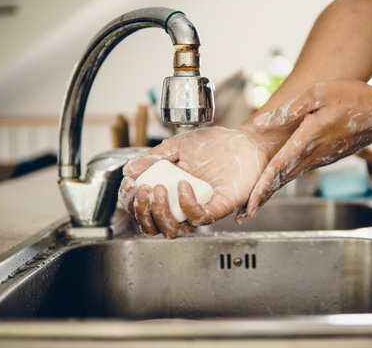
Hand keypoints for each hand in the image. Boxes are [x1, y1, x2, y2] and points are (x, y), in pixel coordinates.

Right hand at [118, 126, 269, 237]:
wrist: (243, 141)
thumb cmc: (213, 145)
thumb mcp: (178, 146)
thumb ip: (154, 157)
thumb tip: (129, 170)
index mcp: (170, 193)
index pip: (143, 209)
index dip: (131, 202)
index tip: (128, 184)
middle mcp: (182, 206)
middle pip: (153, 227)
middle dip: (142, 211)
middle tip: (144, 189)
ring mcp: (200, 209)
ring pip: (173, 230)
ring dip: (160, 212)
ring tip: (159, 188)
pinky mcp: (219, 208)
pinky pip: (199, 218)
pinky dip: (187, 205)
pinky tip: (183, 185)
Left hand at [244, 79, 371, 216]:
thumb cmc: (354, 99)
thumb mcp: (317, 94)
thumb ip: (287, 110)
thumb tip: (261, 123)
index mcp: (308, 141)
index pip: (278, 169)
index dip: (261, 189)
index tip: (249, 207)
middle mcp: (313, 156)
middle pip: (281, 181)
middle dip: (261, 198)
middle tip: (243, 215)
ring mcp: (321, 159)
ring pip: (289, 178)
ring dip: (271, 191)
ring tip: (254, 202)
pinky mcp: (326, 156)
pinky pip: (299, 171)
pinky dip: (283, 180)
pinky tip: (276, 180)